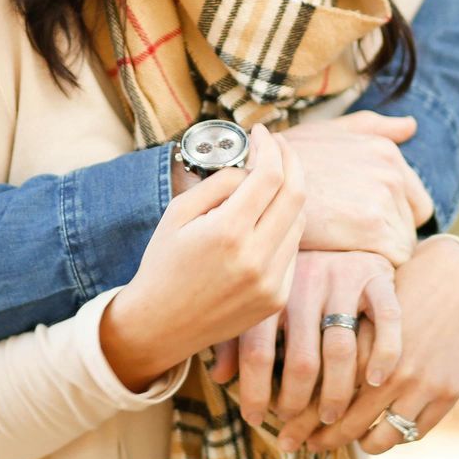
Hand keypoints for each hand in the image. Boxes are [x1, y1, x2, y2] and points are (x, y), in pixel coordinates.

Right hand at [101, 126, 305, 391]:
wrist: (160, 326)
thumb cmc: (163, 264)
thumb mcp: (178, 213)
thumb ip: (218, 184)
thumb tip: (251, 169)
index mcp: (227, 233)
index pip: (269, 176)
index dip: (270, 147)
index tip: (261, 132)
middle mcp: (256, 259)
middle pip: (296, 195)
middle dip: (291, 161)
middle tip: (278, 145)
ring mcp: (271, 282)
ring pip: (298, 222)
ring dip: (288, 195)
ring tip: (267, 183)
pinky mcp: (277, 298)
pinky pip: (292, 250)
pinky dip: (283, 227)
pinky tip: (264, 221)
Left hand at [236, 250, 398, 443]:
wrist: (340, 224)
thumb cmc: (293, 278)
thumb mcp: (259, 297)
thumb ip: (238, 336)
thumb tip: (219, 377)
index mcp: (270, 288)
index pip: (257, 350)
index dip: (253, 391)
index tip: (253, 419)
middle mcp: (305, 282)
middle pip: (301, 359)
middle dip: (296, 402)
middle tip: (295, 427)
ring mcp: (344, 279)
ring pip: (341, 350)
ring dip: (336, 393)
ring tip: (330, 418)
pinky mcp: (378, 278)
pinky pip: (386, 321)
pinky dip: (383, 354)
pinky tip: (374, 381)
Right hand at [284, 112, 434, 265]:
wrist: (256, 181)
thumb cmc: (289, 159)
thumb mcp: (331, 131)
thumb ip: (374, 127)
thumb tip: (411, 126)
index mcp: (386, 151)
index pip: (416, 202)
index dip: (392, 217)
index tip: (362, 224)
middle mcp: (391, 171)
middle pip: (411, 224)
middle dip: (388, 235)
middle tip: (351, 237)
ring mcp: (383, 198)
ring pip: (402, 245)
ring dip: (378, 252)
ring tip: (344, 247)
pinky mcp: (372, 227)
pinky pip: (393, 260)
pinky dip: (373, 266)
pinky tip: (345, 257)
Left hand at [304, 234, 458, 454]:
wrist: (452, 281)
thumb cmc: (392, 293)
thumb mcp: (355, 308)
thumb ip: (326, 342)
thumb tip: (282, 376)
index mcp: (361, 346)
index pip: (322, 395)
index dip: (300, 418)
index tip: (283, 431)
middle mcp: (389, 368)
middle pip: (347, 420)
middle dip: (321, 439)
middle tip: (303, 446)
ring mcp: (421, 384)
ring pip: (381, 437)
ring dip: (359, 443)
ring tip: (342, 440)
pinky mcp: (446, 393)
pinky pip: (412, 433)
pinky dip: (393, 438)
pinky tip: (377, 433)